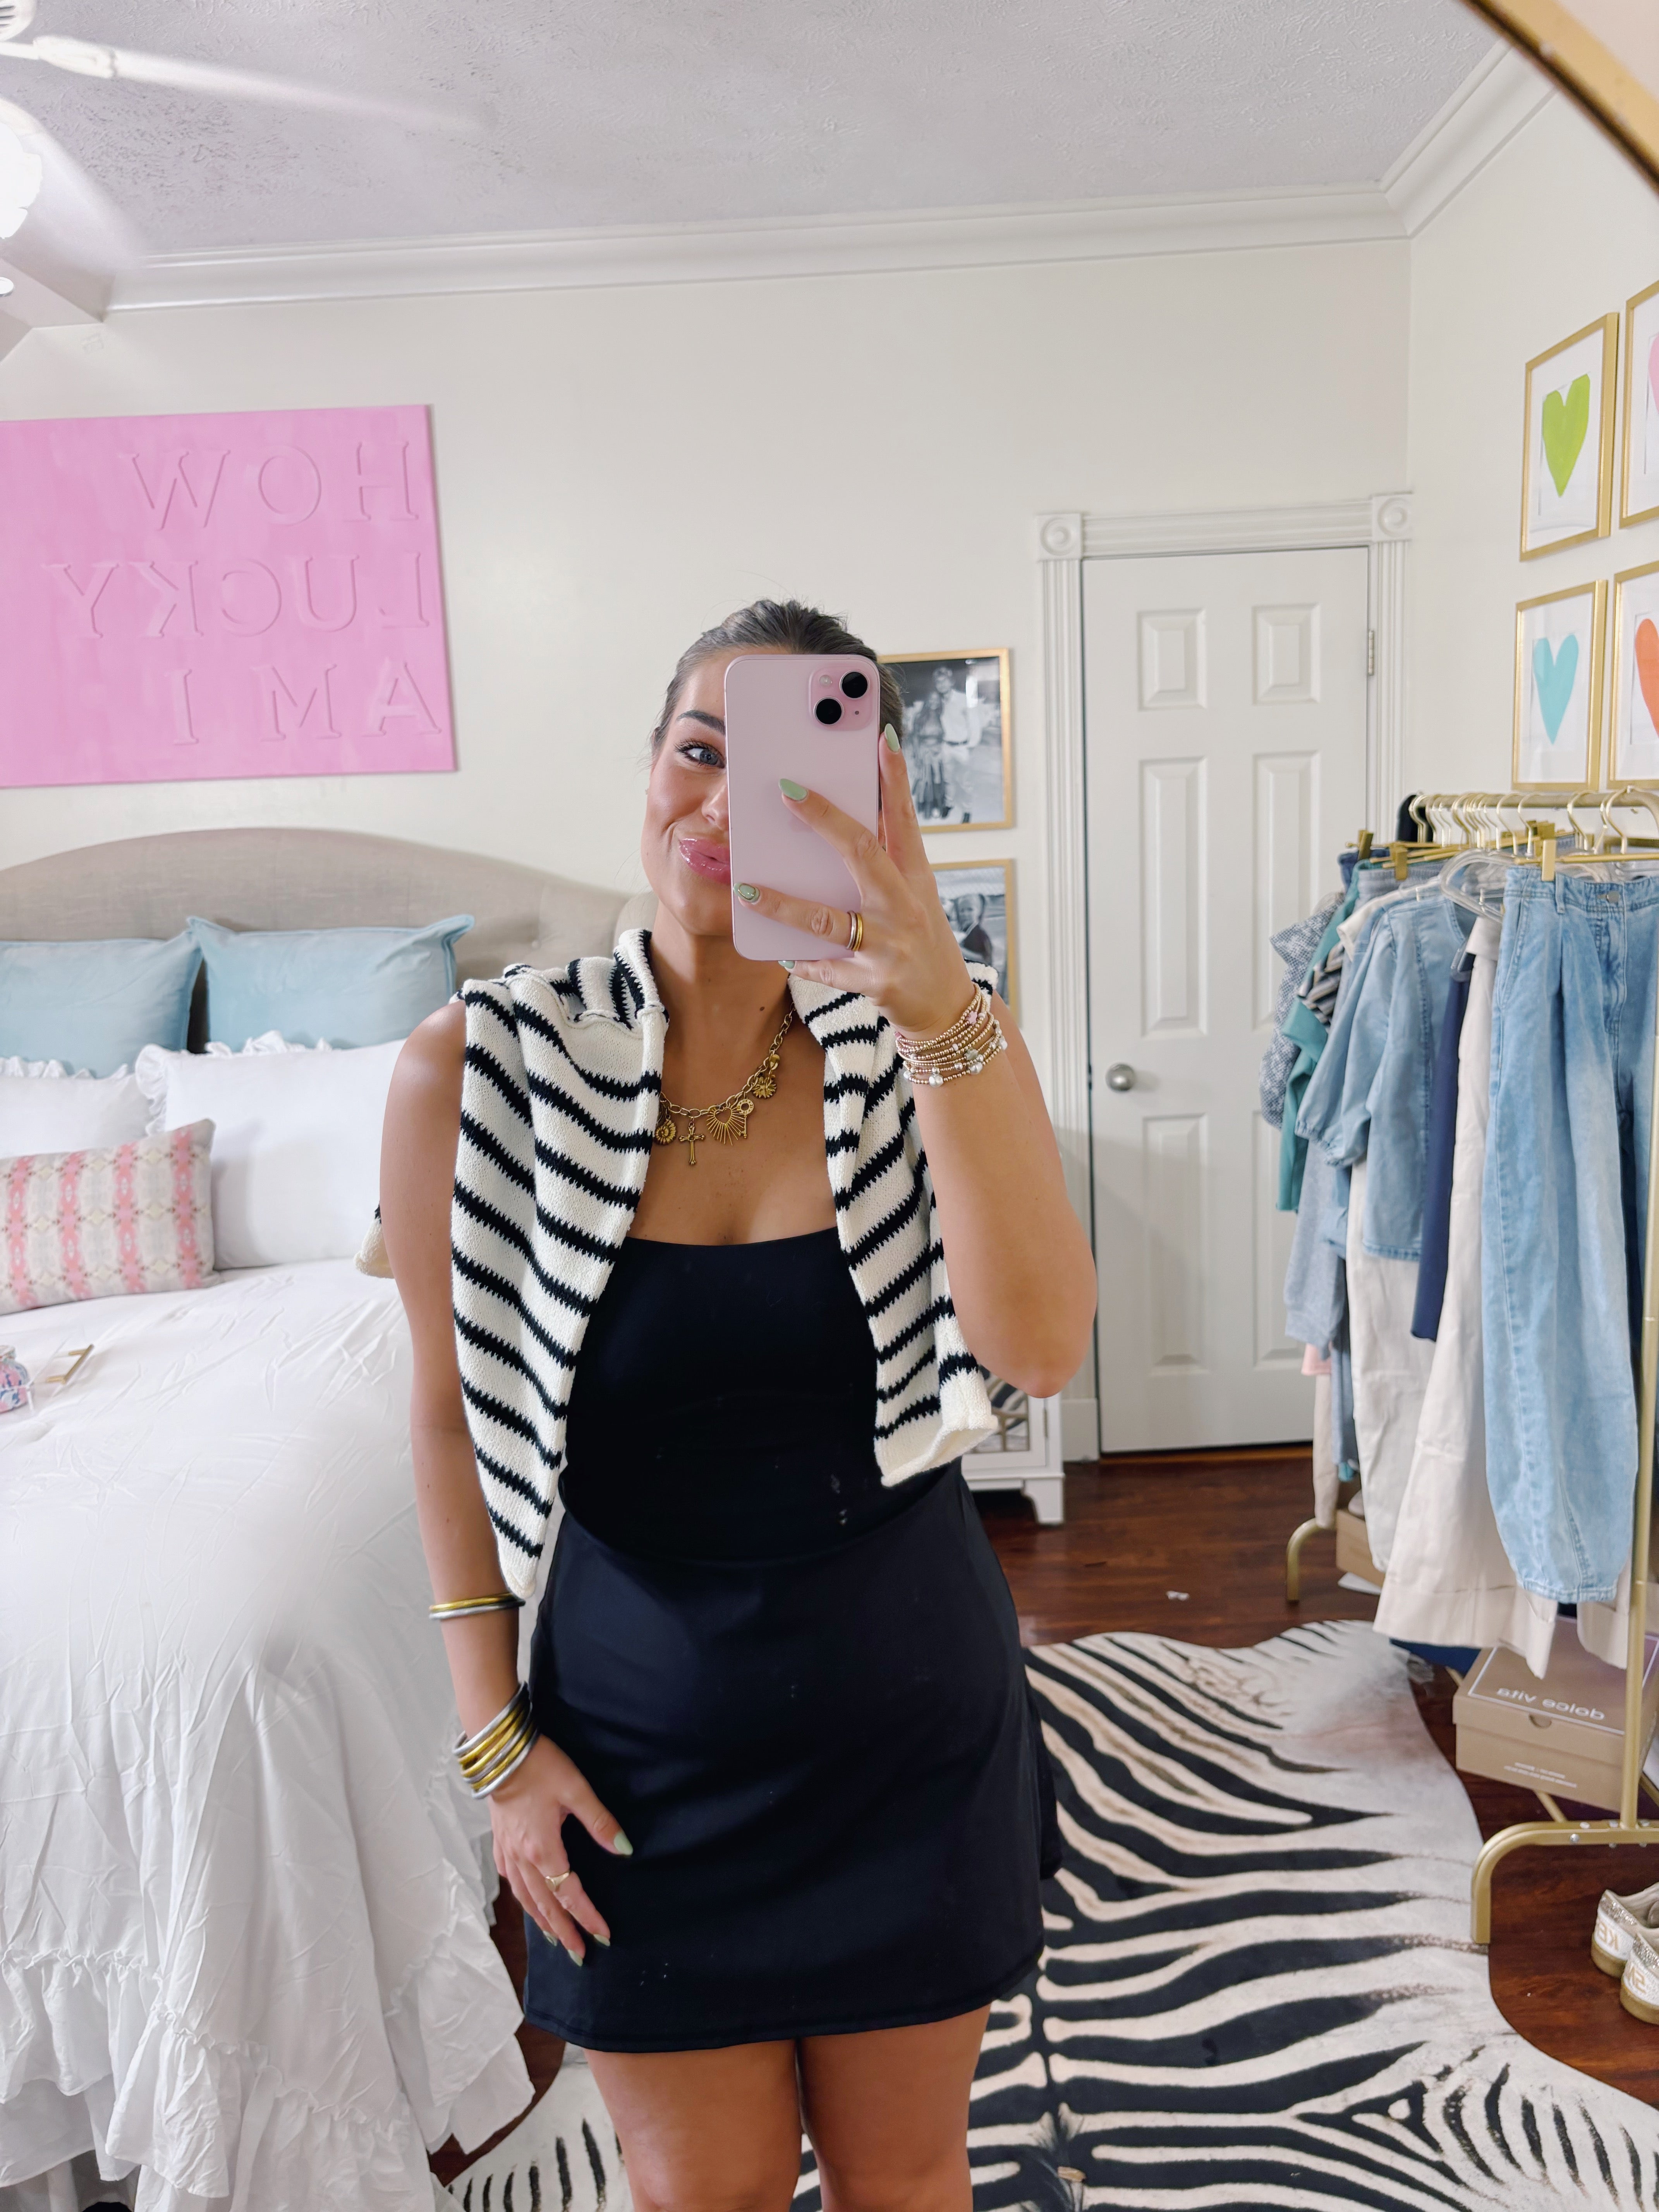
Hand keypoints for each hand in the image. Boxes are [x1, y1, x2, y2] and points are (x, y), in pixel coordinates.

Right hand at [488, 1734, 629, 1962]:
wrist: (501, 1751)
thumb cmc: (541, 1766)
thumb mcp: (577, 1789)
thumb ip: (600, 1822)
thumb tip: (625, 1849)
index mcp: (543, 1849)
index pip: (569, 1893)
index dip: (587, 1916)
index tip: (603, 1935)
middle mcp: (522, 1858)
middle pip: (546, 1905)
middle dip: (564, 1932)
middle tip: (580, 1955)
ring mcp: (508, 1852)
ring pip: (526, 1898)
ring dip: (542, 1921)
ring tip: (556, 1939)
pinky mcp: (499, 1843)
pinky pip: (511, 1882)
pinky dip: (522, 1899)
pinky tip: (528, 1902)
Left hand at [736, 727, 975, 1035]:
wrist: (945, 1005)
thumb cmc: (923, 939)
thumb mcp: (916, 894)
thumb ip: (888, 856)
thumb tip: (858, 810)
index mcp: (916, 878)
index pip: (906, 819)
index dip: (895, 778)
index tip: (881, 738)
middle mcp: (904, 906)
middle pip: (862, 853)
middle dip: (823, 819)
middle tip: (785, 790)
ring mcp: (888, 945)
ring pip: (826, 919)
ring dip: (783, 905)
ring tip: (746, 890)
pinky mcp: (873, 981)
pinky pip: (825, 967)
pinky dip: (801, 960)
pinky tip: (778, 951)